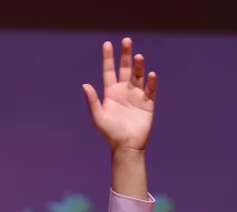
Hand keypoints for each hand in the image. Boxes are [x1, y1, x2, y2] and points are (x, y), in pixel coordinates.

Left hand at [82, 38, 156, 153]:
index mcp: (111, 92)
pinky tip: (151, 75)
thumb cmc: (110, 133)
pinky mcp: (148, 104)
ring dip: (138, 66)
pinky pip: (151, 90)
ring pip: (138, 76)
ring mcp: (137, 96)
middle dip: (126, 55)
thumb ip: (92, 101)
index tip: (107, 44)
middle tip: (126, 40)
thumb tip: (85, 85)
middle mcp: (124, 91)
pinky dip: (151, 82)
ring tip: (138, 56)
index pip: (109, 71)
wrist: (126, 146)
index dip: (108, 58)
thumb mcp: (98, 117)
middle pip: (125, 68)